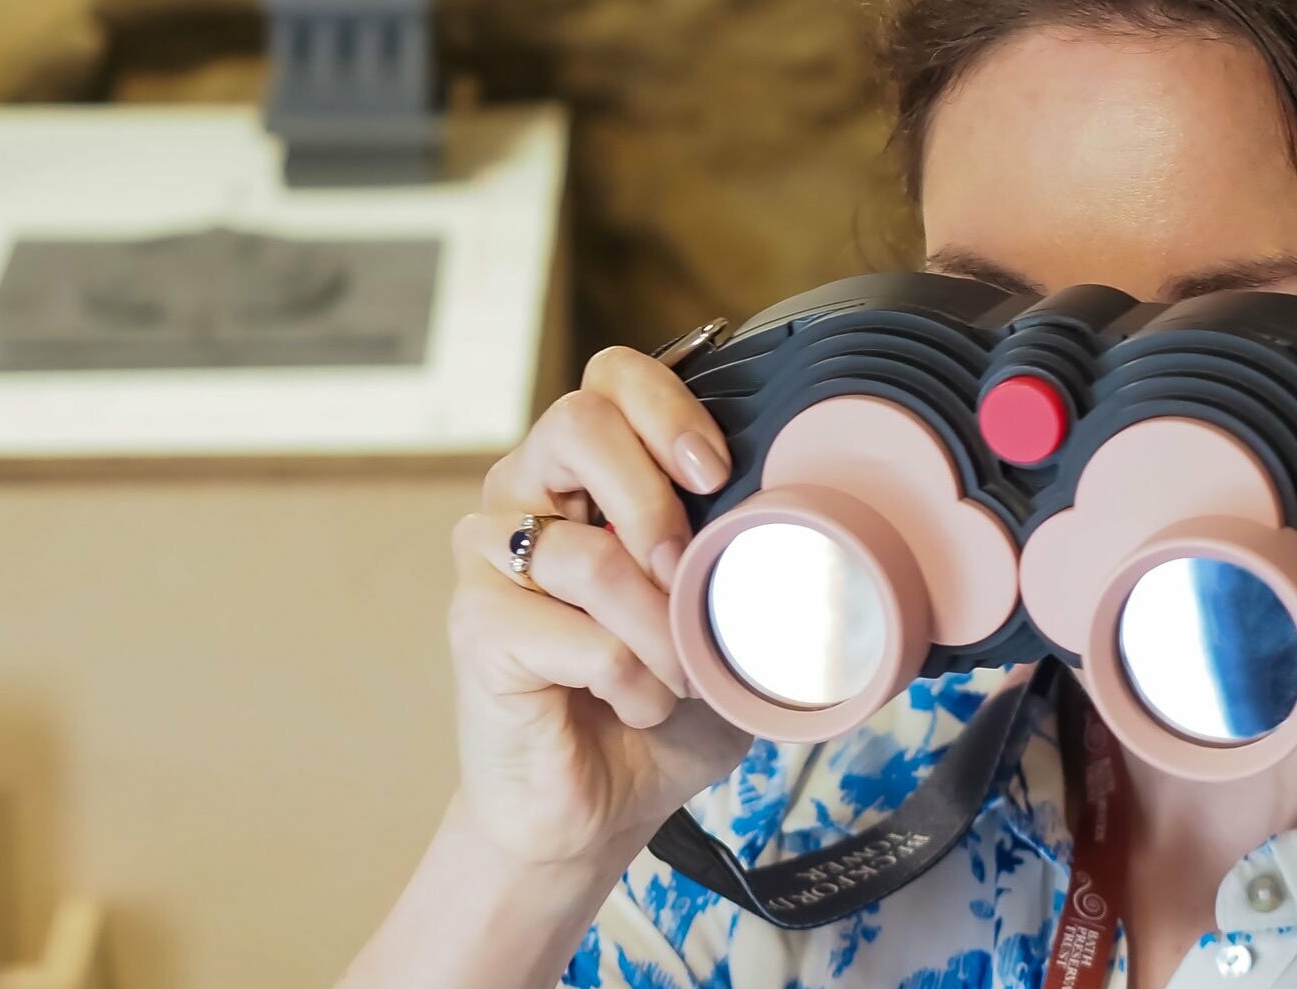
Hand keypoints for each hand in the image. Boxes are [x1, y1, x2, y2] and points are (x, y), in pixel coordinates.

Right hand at [448, 347, 751, 864]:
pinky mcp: (475, 626)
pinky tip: (636, 704)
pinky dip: (632, 680)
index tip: (719, 474)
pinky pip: (579, 635)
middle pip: (578, 421)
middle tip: (689, 569)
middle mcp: (526, 497)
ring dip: (661, 629)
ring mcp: (490, 558)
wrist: (596, 806)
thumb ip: (750, 555)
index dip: (669, 409)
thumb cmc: (658, 702)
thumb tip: (821, 520)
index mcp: (585, 473)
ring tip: (679, 675)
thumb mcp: (723, 614)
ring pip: (588, 553)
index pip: (612, 378)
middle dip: (655, 498)